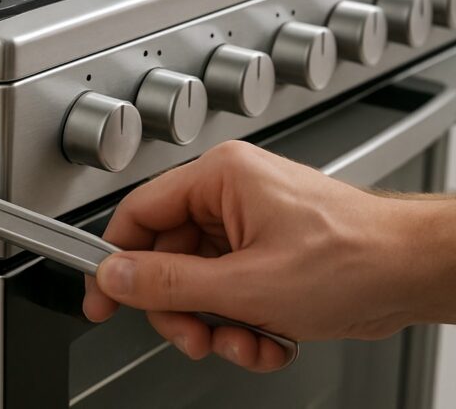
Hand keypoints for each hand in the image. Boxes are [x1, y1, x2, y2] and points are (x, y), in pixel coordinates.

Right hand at [82, 141, 454, 371]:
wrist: (417, 273)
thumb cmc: (354, 257)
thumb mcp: (245, 282)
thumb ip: (168, 282)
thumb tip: (115, 277)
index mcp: (218, 178)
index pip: (138, 214)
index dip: (114, 261)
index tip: (102, 299)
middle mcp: (231, 196)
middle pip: (168, 258)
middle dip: (182, 309)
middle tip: (194, 336)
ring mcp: (251, 227)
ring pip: (200, 284)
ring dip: (218, 325)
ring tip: (247, 341)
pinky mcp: (269, 256)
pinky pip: (231, 294)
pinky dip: (244, 325)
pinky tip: (270, 340)